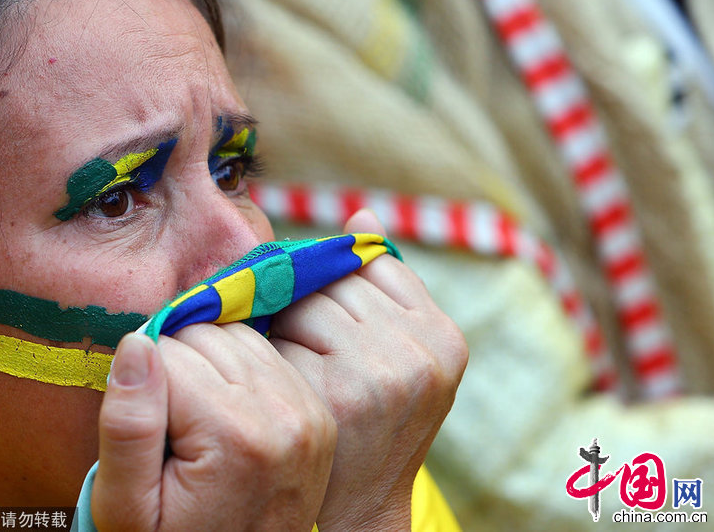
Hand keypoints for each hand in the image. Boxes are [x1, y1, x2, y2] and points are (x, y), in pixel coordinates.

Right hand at [91, 323, 336, 530]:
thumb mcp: (126, 506)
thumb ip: (127, 425)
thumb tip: (138, 341)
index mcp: (236, 436)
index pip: (165, 353)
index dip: (142, 388)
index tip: (151, 439)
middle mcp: (284, 416)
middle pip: (204, 336)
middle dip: (176, 370)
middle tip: (173, 432)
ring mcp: (309, 412)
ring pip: (235, 335)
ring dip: (207, 363)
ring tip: (197, 422)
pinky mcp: (318, 411)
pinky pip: (265, 353)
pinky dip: (237, 370)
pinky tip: (225, 415)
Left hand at [270, 209, 467, 530]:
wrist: (363, 501)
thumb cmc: (377, 418)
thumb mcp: (403, 353)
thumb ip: (387, 287)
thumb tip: (361, 212)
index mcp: (443, 336)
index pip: (371, 261)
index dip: (334, 274)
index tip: (312, 293)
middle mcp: (419, 351)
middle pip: (333, 278)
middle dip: (304, 294)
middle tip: (289, 322)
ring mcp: (378, 373)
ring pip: (303, 302)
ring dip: (282, 320)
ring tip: (286, 348)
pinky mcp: (331, 394)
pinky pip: (280, 338)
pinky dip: (269, 350)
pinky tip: (277, 375)